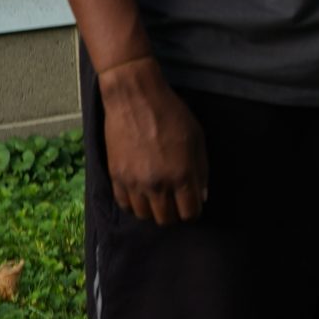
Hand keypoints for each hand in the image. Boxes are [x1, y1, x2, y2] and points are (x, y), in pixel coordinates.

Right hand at [97, 58, 208, 223]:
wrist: (135, 99)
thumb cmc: (171, 114)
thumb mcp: (197, 138)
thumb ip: (201, 169)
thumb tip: (202, 196)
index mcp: (182, 174)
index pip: (190, 213)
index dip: (194, 212)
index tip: (192, 205)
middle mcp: (158, 184)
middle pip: (166, 219)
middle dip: (175, 214)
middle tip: (176, 202)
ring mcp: (134, 183)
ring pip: (144, 216)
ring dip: (153, 210)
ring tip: (158, 197)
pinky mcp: (116, 177)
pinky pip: (124, 205)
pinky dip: (134, 204)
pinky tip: (141, 194)